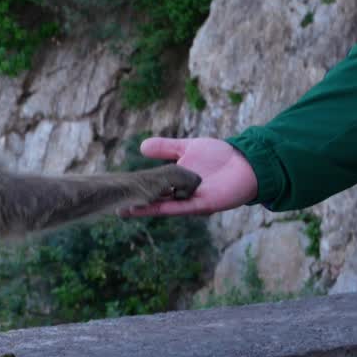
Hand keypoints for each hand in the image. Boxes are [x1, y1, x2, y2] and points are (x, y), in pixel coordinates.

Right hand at [121, 137, 258, 216]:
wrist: (246, 162)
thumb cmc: (220, 156)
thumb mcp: (187, 147)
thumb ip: (166, 148)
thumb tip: (141, 147)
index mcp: (174, 183)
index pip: (149, 188)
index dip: (133, 190)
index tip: (114, 191)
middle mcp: (179, 196)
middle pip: (152, 201)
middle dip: (132, 204)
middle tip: (110, 205)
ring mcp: (189, 202)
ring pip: (161, 206)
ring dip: (142, 209)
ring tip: (122, 209)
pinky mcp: (200, 205)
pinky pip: (178, 207)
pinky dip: (161, 207)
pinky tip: (146, 208)